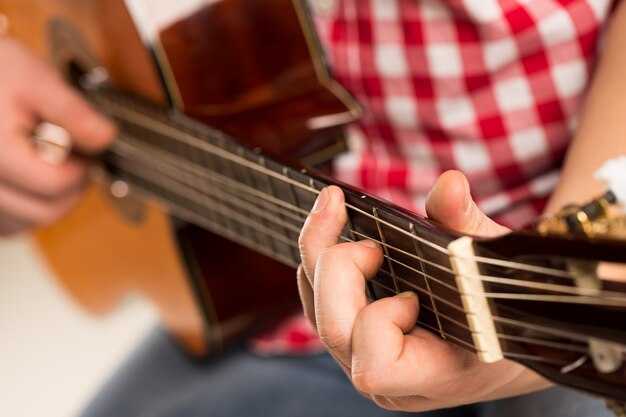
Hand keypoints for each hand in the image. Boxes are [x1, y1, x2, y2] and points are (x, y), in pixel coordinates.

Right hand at [0, 38, 114, 234]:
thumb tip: (107, 137)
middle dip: (73, 187)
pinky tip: (36, 177)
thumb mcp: (36, 80)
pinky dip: (32, 207)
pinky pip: (13, 224)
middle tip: (74, 156)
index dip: (83, 167)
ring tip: (50, 161)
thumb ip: (72, 111)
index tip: (85, 147)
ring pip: (31, 221)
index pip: (57, 183)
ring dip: (54, 200)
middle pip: (47, 211)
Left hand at [297, 170, 550, 410]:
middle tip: (371, 243)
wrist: (504, 350)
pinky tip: (333, 228)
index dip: (381, 321)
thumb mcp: (498, 269)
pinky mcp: (354, 341)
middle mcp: (389, 379)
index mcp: (431, 375)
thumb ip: (469, 227)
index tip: (411, 296)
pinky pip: (317, 304)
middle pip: (332, 329)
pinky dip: (318, 262)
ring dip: (318, 257)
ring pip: (315, 314)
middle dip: (338, 271)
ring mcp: (365, 361)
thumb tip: (449, 183)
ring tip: (335, 211)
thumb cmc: (508, 312)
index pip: (376, 367)